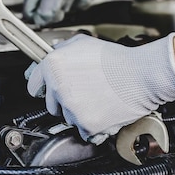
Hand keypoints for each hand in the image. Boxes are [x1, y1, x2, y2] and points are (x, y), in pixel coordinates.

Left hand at [25, 34, 174, 143]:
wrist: (142, 75)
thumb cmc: (116, 59)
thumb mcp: (83, 42)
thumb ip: (61, 49)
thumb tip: (50, 55)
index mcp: (53, 65)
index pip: (33, 84)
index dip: (43, 87)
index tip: (47, 90)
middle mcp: (58, 87)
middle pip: (50, 105)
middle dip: (63, 101)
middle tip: (83, 92)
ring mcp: (71, 107)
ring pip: (67, 118)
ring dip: (79, 113)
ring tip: (97, 98)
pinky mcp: (85, 124)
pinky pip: (82, 131)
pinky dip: (92, 126)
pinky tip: (103, 110)